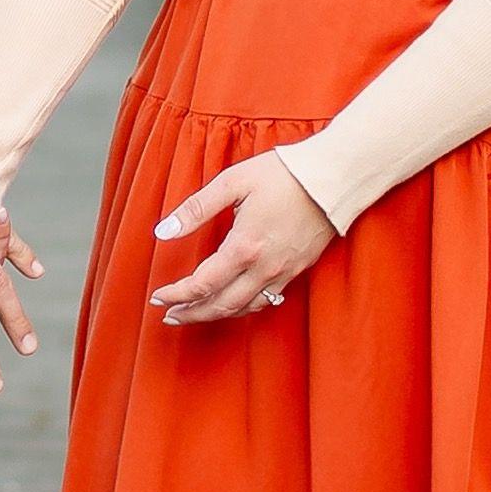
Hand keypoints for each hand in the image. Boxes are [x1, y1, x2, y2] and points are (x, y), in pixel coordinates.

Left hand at [148, 149, 332, 325]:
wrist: (334, 179)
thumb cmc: (283, 174)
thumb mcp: (232, 182)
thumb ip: (195, 209)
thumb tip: (163, 231)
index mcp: (243, 247)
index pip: (201, 284)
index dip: (176, 295)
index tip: (157, 298)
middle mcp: (263, 268)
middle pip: (221, 305)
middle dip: (192, 313)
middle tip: (169, 317)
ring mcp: (283, 272)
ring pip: (245, 307)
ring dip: (216, 314)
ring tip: (195, 313)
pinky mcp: (297, 270)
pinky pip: (266, 300)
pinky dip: (244, 307)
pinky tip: (234, 303)